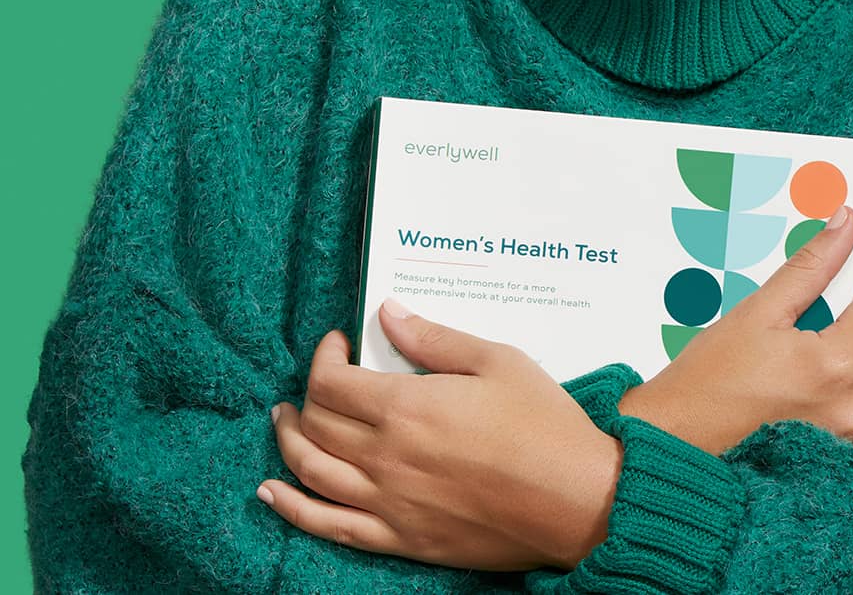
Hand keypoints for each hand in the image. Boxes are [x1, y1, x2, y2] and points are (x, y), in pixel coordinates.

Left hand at [257, 304, 622, 571]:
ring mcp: (390, 502)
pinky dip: (293, 508)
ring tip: (286, 423)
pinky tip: (272, 493)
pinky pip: (329, 526)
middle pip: (317, 423)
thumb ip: (435, 339)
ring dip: (289, 442)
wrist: (580, 501)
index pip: (332, 380)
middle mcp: (387, 456)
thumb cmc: (546, 428)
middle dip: (306, 396)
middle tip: (315, 383)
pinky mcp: (402, 538)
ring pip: (311, 471)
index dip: (324, 357)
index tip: (338, 344)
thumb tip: (389, 314)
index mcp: (407, 407)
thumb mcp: (498, 362)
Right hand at [618, 205, 852, 453]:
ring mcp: (850, 436)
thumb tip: (845, 225)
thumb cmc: (705, 381)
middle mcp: (851, 405)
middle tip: (846, 296)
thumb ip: (808, 267)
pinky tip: (843, 378)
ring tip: (847, 338)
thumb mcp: (756, 314)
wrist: (677, 444)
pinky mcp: (842, 456)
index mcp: (833, 365)